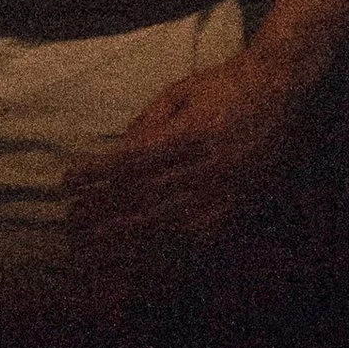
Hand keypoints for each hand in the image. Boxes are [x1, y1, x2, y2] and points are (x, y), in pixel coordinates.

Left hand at [60, 43, 309, 247]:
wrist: (280, 93)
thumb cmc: (224, 85)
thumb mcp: (181, 91)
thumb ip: (149, 122)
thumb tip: (116, 151)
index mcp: (191, 133)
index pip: (134, 159)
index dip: (98, 173)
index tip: (68, 180)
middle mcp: (207, 168)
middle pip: (146, 198)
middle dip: (105, 212)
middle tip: (72, 222)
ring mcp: (224, 194)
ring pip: (169, 227)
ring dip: (128, 240)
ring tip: (95, 247)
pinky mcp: (237, 210)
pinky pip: (197, 241)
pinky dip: (167, 253)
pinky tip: (140, 262)